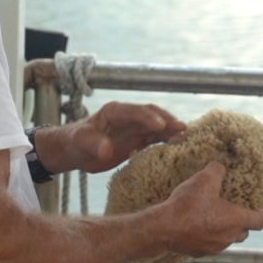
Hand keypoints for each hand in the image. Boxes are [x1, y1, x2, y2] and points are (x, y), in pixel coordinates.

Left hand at [37, 102, 186, 174]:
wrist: (74, 151)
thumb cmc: (75, 142)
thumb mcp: (80, 143)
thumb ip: (93, 144)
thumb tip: (107, 149)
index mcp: (115, 112)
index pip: (135, 111)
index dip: (149, 117)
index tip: (161, 125)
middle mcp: (128, 117)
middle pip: (152, 115)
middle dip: (167, 120)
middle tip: (183, 128)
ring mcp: (135, 128)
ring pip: (158, 126)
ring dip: (172, 130)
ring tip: (188, 136)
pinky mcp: (138, 140)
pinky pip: (156, 138)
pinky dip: (168, 141)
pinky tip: (180, 146)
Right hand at [159, 162, 262, 257]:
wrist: (164, 228)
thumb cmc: (188, 204)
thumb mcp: (205, 179)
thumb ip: (217, 170)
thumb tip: (220, 167)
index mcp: (236, 220)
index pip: (259, 221)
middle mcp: (229, 237)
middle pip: (244, 232)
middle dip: (244, 224)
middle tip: (240, 213)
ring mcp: (214, 247)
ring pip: (227, 239)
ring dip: (226, 230)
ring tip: (218, 219)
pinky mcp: (199, 252)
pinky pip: (211, 244)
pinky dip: (210, 236)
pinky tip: (200, 227)